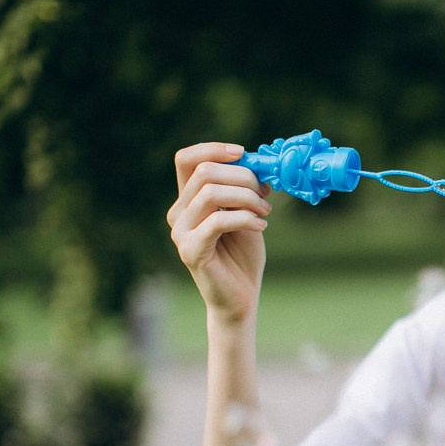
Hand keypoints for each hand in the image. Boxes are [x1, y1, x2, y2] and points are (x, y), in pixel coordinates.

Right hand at [167, 142, 273, 324]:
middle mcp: (178, 212)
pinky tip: (262, 226)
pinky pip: (218, 220)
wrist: (241, 296)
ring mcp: (181, 232)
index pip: (186, 159)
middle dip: (243, 177)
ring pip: (211, 193)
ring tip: (266, 211)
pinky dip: (246, 218)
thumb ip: (243, 189)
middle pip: (205, 172)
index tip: (244, 153)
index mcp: (188, 200)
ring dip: (247, 197)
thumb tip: (256, 162)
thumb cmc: (243, 255)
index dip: (213, 149)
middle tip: (265, 194)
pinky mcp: (190, 250)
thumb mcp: (245, 213)